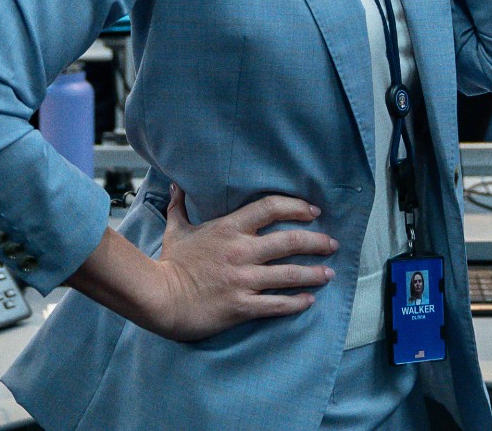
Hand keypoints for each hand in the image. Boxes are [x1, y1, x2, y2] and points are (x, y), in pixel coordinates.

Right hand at [140, 186, 337, 341]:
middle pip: (289, 240)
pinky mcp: (242, 305)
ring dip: (314, 273)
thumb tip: (175, 185)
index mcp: (229, 229)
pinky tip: (310, 300)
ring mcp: (243, 279)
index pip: (271, 207)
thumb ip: (180, 206)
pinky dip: (296, 302)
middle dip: (316, 241)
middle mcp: (241, 251)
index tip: (313, 211)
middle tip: (332, 243)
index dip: (296, 207)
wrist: (159, 297)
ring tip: (329, 272)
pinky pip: (277, 304)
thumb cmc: (169, 264)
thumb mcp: (176, 229)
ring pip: (289, 274)